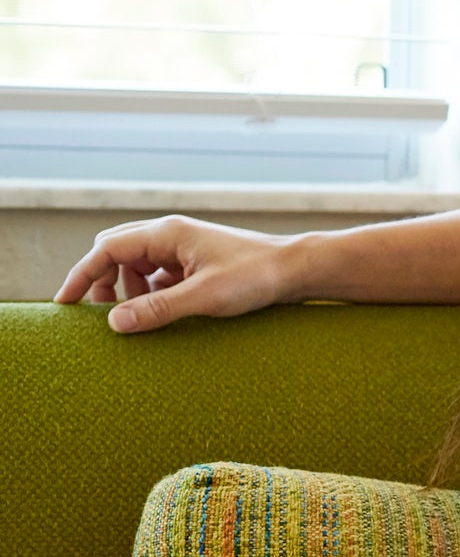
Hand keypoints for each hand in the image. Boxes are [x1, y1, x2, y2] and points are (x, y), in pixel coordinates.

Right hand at [53, 216, 299, 332]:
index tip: (65, 302)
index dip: (82, 275)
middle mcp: (171, 234)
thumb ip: (158, 308)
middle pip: (117, 252)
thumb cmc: (256, 277)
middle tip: (101, 314)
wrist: (298, 269)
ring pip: (138, 264)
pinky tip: (161, 311)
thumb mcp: (204, 297)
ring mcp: (184, 247)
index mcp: (166, 233)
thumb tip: (114, 323)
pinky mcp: (197, 261)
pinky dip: (151, 292)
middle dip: (103, 281)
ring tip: (135, 316)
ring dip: (128, 289)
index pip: (106, 249)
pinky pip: (160, 274)